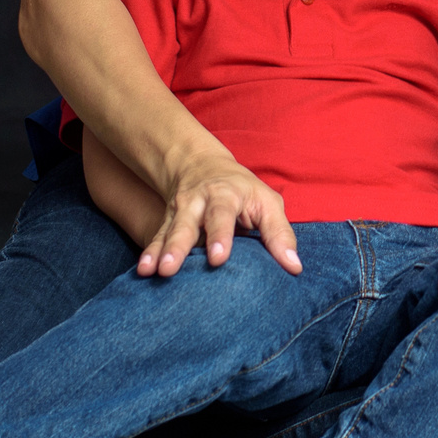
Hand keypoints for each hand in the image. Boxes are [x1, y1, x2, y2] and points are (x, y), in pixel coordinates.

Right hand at [138, 152, 299, 278]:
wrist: (201, 166)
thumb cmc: (243, 191)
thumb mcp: (267, 203)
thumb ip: (279, 234)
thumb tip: (294, 268)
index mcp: (227, 195)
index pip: (223, 214)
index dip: (220, 235)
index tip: (218, 258)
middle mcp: (199, 202)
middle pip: (188, 223)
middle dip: (181, 246)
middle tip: (172, 269)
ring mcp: (180, 213)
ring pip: (169, 232)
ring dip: (161, 252)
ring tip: (154, 272)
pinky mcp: (167, 223)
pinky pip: (156, 238)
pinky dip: (149, 254)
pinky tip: (142, 271)